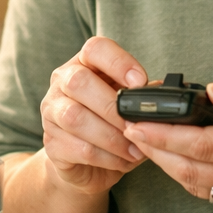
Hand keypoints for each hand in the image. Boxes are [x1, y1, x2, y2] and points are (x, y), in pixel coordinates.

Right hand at [40, 37, 149, 194]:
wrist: (85, 164)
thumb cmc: (110, 125)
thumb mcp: (126, 104)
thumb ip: (140, 96)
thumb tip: (162, 93)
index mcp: (83, 64)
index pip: (94, 49)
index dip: (118, 62)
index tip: (140, 81)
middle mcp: (61, 83)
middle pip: (79, 82)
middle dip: (112, 106)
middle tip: (135, 124)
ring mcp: (51, 113)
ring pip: (75, 118)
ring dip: (111, 136)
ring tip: (135, 148)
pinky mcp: (52, 144)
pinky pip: (79, 148)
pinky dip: (107, 157)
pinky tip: (123, 159)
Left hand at [123, 76, 212, 212]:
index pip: (201, 145)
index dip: (163, 136)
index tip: (136, 123)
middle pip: (189, 170)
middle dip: (153, 150)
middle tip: (128, 130)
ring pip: (196, 186)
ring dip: (166, 165)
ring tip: (144, 142)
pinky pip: (211, 195)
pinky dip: (188, 176)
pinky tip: (176, 157)